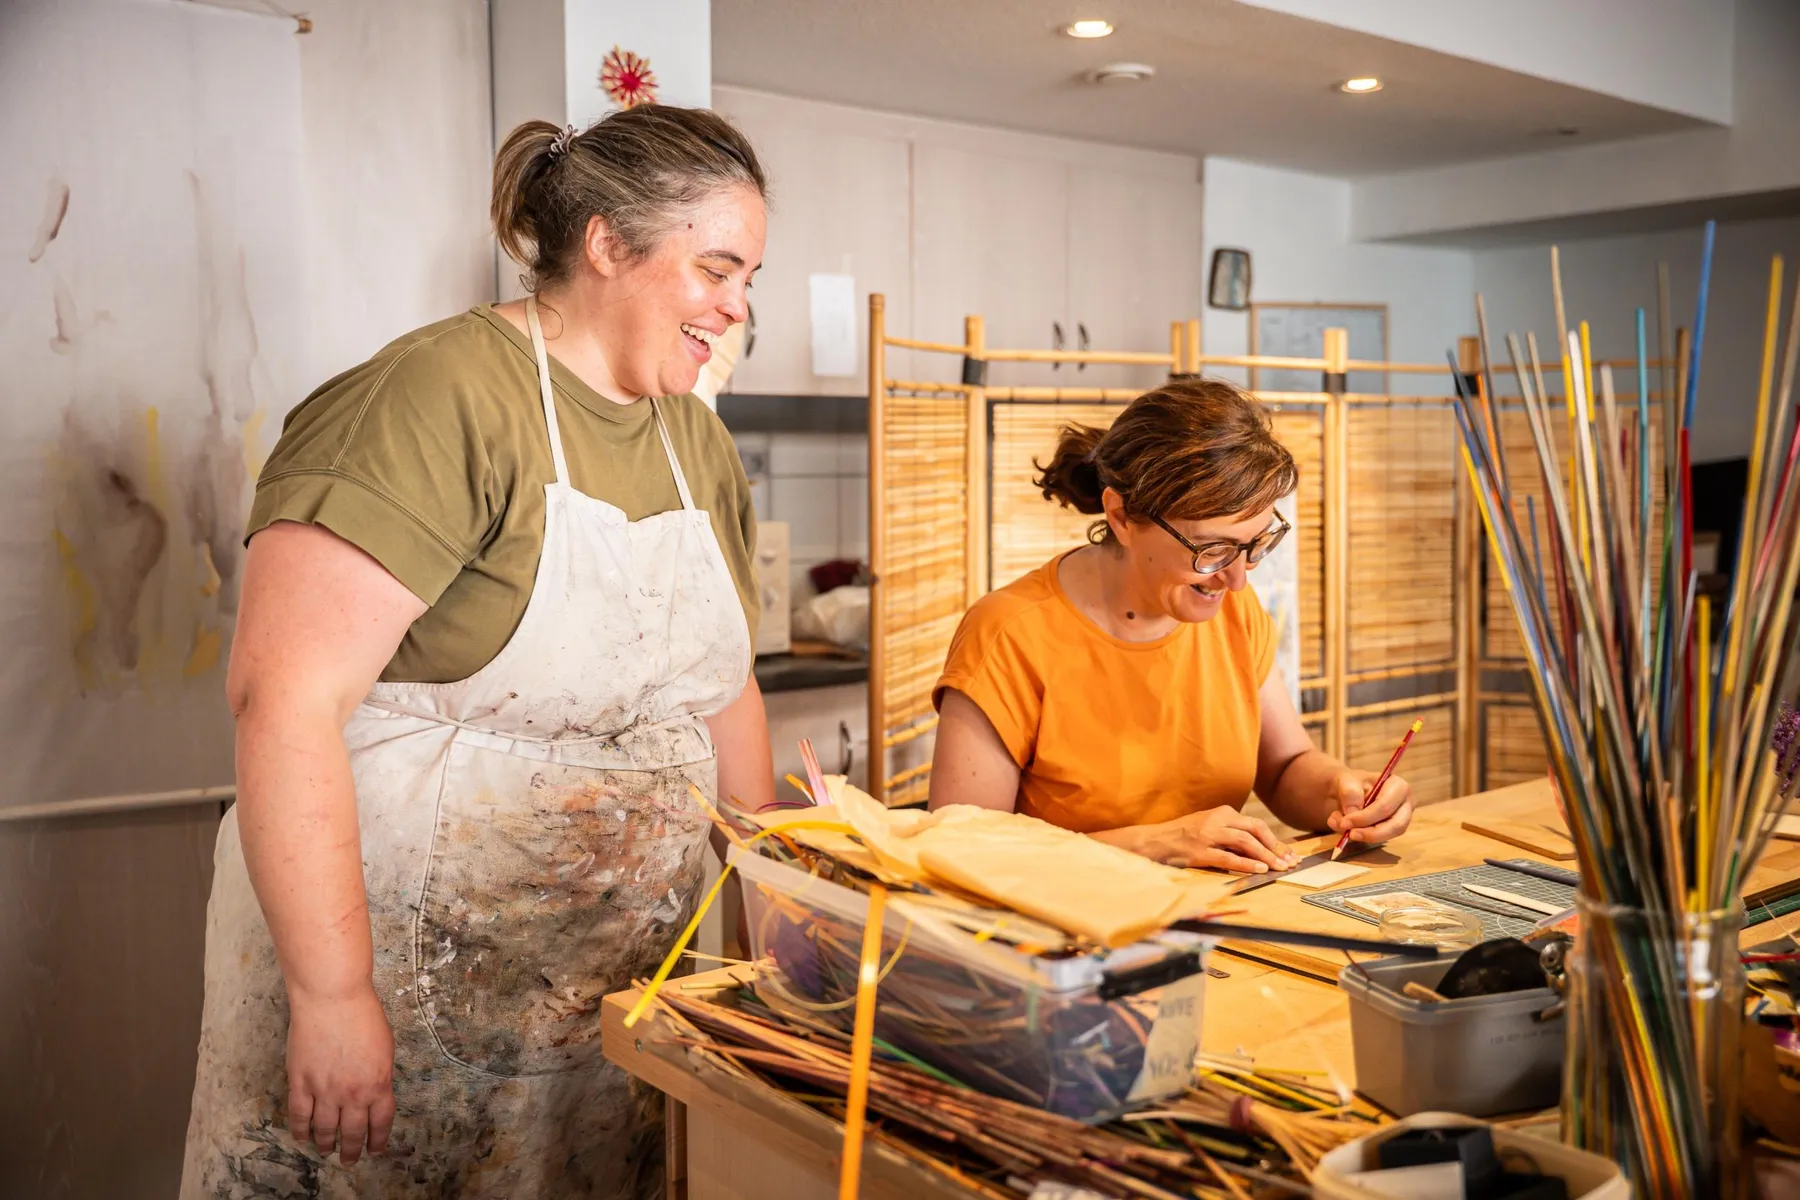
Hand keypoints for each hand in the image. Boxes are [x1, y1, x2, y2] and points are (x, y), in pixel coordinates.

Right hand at [285, 985, 395, 1164]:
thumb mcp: (385, 1048)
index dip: (377, 1140)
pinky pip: (299, 1115)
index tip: (374, 1150)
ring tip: (327, 1152)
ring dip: (326, 1144)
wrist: (333, 998)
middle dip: (351, 1150)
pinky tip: (302, 1138)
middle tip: (349, 1160)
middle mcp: (352, 1093)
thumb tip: (374, 1093)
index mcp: (378, 1085)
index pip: (380, 1123)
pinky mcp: (300, 1082)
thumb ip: (379, 1075)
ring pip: (324, 1129)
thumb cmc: (363, 1015)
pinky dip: (300, 1130)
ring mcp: (324, 1090)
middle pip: (352, 1132)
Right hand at [1134, 806, 1301, 873]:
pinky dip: (1246, 863)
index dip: (1275, 840)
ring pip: (1245, 842)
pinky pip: (1228, 857)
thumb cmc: (1181, 836)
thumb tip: (1256, 848)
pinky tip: (1259, 870)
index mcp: (1222, 812)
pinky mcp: (1199, 851)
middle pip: (1255, 830)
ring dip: (1266, 855)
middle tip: (1290, 861)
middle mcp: (1217, 820)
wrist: (1152, 841)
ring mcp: (1208, 835)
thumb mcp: (1207, 826)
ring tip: (1280, 867)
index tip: (1288, 854)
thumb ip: (1229, 833)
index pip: (1256, 825)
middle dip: (1276, 846)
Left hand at [1326, 768, 1413, 845]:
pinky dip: (1363, 837)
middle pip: (1395, 826)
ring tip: (1344, 828)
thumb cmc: (1352, 783)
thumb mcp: (1347, 781)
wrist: (1349, 790)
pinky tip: (1348, 829)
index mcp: (1398, 786)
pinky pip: (1380, 839)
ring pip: (1389, 836)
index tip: (1345, 822)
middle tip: (1349, 834)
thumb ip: (1350, 793)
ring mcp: (1402, 818)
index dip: (1365, 817)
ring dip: (1365, 836)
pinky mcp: (1393, 830)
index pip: (1385, 806)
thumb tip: (1353, 812)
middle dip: (1370, 833)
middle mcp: (1406, 803)